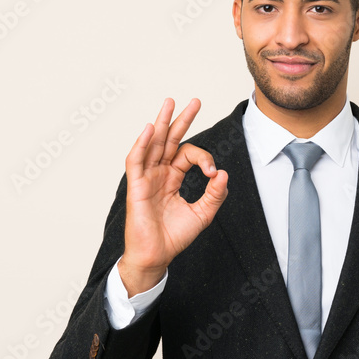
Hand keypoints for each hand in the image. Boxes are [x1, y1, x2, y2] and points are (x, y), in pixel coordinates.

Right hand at [118, 98, 227, 294]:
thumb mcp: (203, 214)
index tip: (213, 173)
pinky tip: (149, 129)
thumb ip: (215, 194)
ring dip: (161, 123)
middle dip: (181, 119)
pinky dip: (141, 144)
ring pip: (153, 144)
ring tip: (169, 103)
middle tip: (194, 101)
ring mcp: (146, 178)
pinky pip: (136, 161)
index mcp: (172, 178)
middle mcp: (158, 174)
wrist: (157, 256)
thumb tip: (223, 173)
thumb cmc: (174, 237)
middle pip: (169, 140)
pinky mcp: (137, 187)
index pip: (188, 155)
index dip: (203, 158)